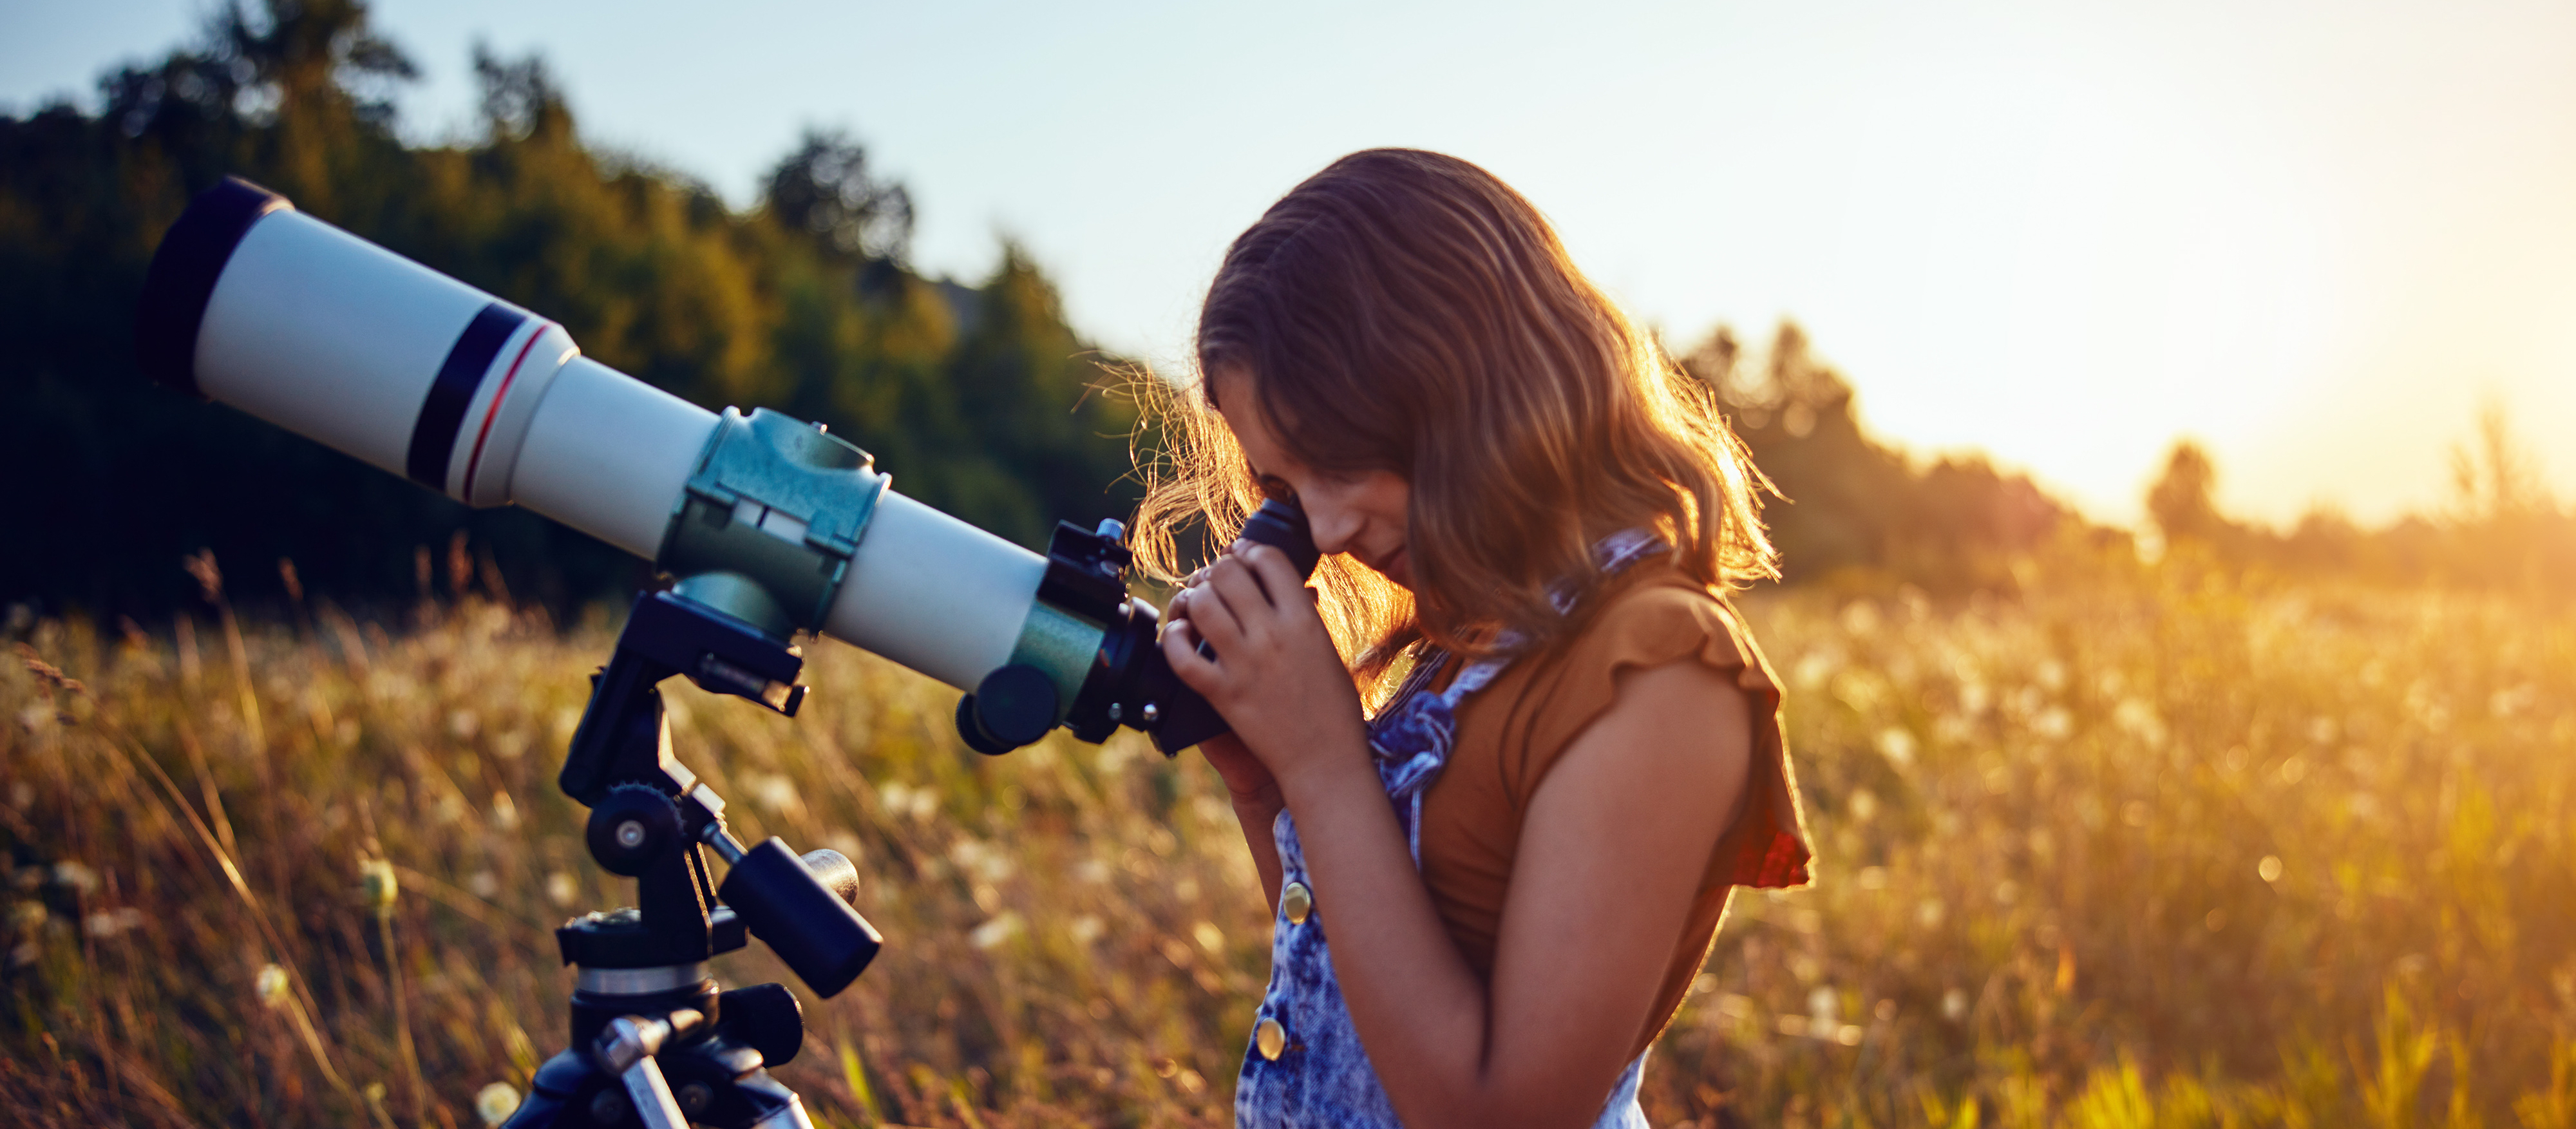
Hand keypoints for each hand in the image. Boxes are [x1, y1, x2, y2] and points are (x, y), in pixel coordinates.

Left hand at [1160, 541, 1371, 802]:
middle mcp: (1272, 635)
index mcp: (1303, 620)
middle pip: (1228, 573)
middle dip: (1218, 570)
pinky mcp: (1222, 693)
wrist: (1324, 761)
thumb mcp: (1327, 651)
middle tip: (1217, 581)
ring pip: (1201, 605)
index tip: (1242, 556)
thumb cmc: (1333, 708)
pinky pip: (1181, 655)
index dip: (1250, 551)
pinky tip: (1180, 634)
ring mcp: (1244, 664)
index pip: (1269, 559)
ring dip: (1195, 598)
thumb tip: (1294, 587)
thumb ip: (1305, 616)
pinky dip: (1174, 638)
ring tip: (1199, 605)